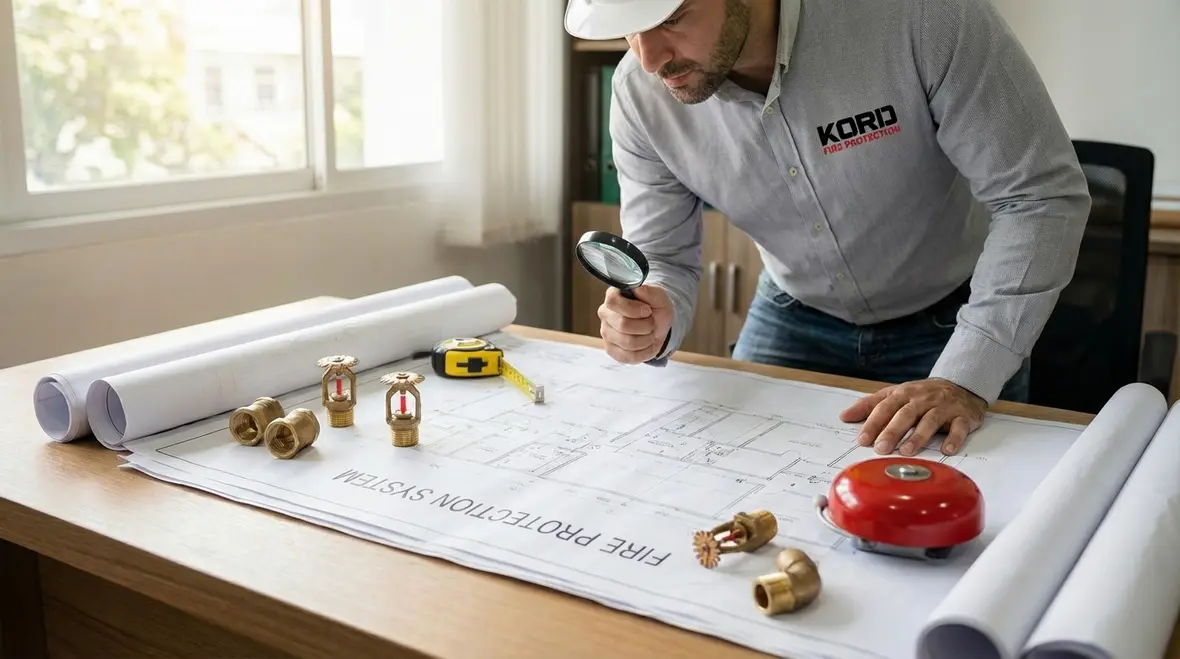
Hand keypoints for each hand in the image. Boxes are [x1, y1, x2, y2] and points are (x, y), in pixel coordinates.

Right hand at [598, 285, 672, 363]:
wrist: (658, 325)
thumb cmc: (655, 309)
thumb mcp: (659, 297)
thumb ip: (651, 292)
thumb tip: (639, 290)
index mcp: (613, 296)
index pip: (613, 302)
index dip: (633, 308)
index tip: (647, 310)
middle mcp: (605, 314)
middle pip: (623, 325)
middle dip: (646, 326)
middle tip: (651, 322)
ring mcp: (606, 334)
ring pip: (628, 343)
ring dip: (647, 339)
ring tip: (650, 333)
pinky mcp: (611, 350)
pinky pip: (629, 356)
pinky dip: (645, 352)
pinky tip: (648, 344)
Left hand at [839, 379, 986, 455]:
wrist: (961, 385)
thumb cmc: (922, 395)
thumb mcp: (895, 395)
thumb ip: (870, 405)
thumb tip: (845, 416)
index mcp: (904, 394)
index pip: (885, 408)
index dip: (873, 423)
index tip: (862, 440)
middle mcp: (922, 399)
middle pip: (906, 414)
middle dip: (892, 431)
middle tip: (880, 448)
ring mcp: (944, 407)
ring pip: (930, 420)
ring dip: (919, 436)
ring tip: (906, 451)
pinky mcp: (963, 416)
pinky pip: (959, 427)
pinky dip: (954, 438)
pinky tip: (946, 450)